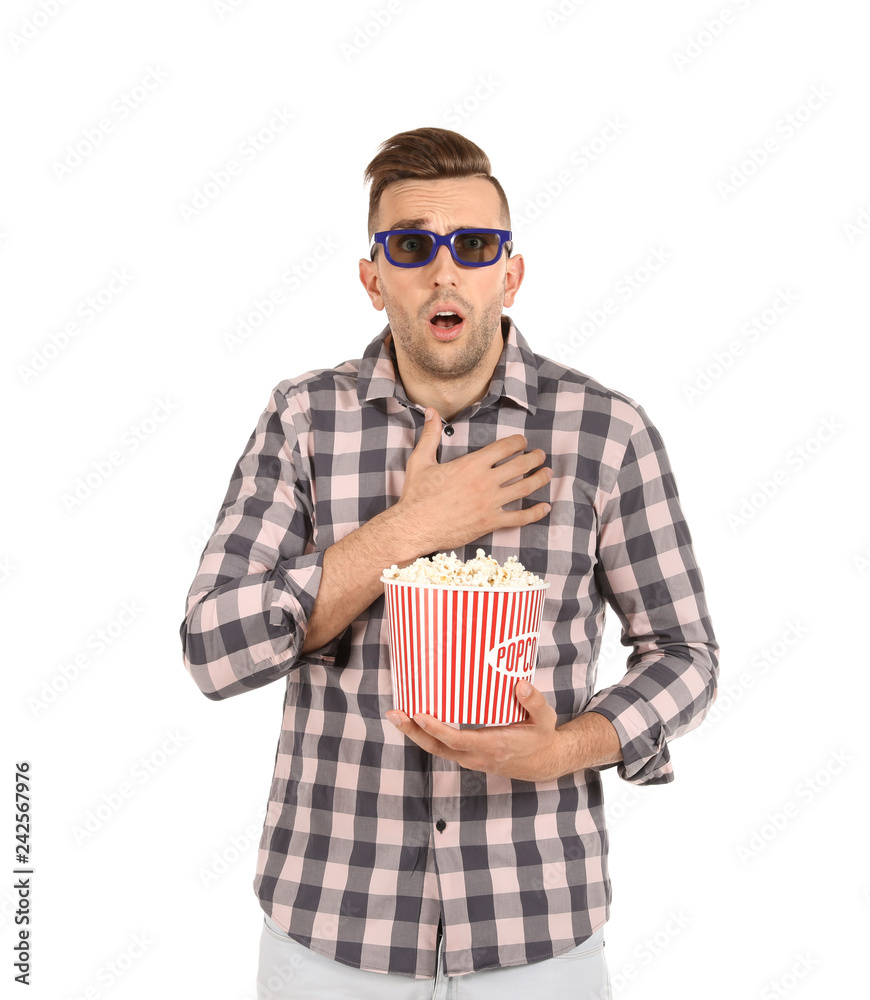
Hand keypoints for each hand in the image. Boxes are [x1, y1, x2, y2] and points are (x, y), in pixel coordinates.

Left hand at [386, 679, 566, 781]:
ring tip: (396, 714)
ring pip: (437, 749)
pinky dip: (426, 735)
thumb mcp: (545, 718)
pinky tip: (414, 719)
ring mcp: (470, 759)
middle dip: (413, 732)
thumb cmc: (541, 737)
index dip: (436, 729)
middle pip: (437, 748)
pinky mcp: (467, 756)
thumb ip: (534, 702)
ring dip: (415, 734)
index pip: (457, 740)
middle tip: (393, 714)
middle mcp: (477, 756)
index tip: (418, 714)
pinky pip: (443, 747)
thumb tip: (520, 684)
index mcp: (493, 746)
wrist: (542, 763)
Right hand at [394, 407, 552, 553]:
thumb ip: (430, 435)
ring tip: (547, 473)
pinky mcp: (491, 522)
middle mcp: (485, 481)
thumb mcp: (421, 461)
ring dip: (539, 479)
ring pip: (524, 488)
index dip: (518, 442)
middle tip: (541, 455)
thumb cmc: (417, 494)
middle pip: (520, 465)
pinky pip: (520, 518)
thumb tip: (430, 411)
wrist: (415, 527)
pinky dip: (535, 513)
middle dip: (534, 458)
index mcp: (472, 464)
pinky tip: (545, 508)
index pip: (504, 447)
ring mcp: (490, 503)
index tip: (523, 442)